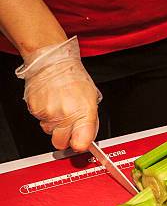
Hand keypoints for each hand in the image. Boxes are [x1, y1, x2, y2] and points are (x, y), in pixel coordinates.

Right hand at [15, 36, 100, 151]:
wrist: (52, 60)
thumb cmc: (73, 77)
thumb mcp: (91, 99)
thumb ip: (90, 121)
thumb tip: (86, 137)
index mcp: (83, 112)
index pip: (81, 143)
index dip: (80, 144)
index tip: (80, 141)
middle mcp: (65, 115)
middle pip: (61, 143)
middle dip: (65, 137)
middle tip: (68, 124)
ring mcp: (49, 113)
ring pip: (49, 132)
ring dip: (54, 124)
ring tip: (59, 107)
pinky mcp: (35, 109)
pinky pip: (40, 121)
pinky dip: (45, 115)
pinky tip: (51, 102)